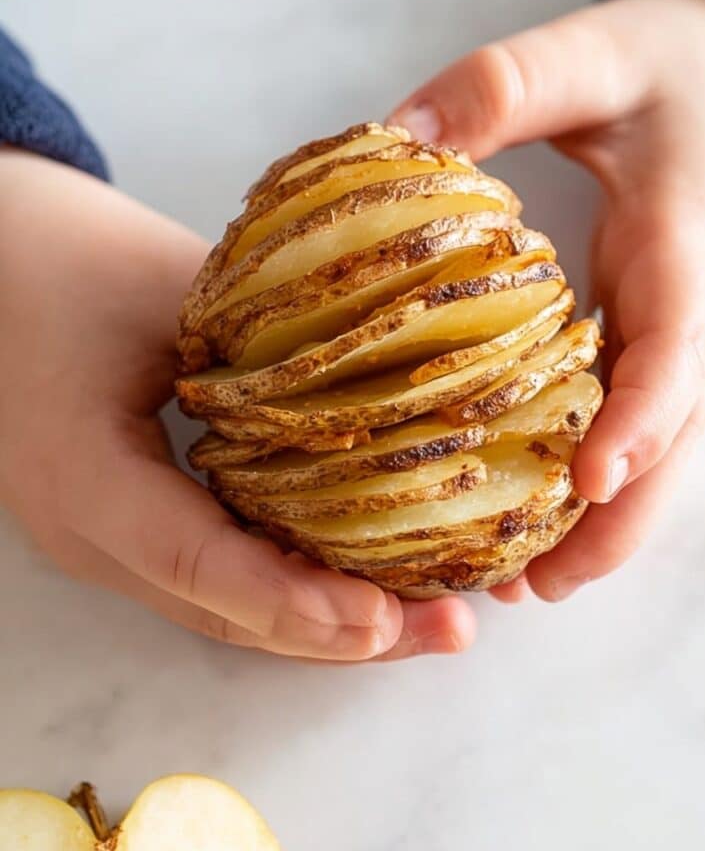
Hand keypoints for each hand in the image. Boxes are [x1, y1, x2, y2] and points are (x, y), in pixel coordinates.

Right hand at [0, 150, 474, 659]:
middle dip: (336, 635)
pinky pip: (218, 574)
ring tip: (426, 620)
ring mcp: (106, 538)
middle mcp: (91, 532)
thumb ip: (264, 352)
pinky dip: (292, 586)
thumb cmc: (66, 261)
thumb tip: (392, 385)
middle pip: (222, 613)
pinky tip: (363, 578)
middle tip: (445, 631)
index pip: (192, 559)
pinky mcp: (129, 523)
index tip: (381, 618)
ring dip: (324, 622)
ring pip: (225, 608)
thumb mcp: (169, 292)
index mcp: (82, 472)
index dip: (288, 597)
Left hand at [389, 0, 704, 600]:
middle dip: (616, 519)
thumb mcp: (594, 56)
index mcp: (689, 247)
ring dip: (601, 522)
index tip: (591, 480)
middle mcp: (695, 310)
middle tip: (533, 589)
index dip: (642, 419)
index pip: (679, 349)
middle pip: (673, 438)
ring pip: (657, 446)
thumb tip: (400, 135)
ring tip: (521, 585)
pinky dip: (591, 476)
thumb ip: (507, 85)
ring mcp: (681, 332)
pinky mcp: (657, 336)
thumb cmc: (673, 62)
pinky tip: (533, 511)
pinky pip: (635, 419)